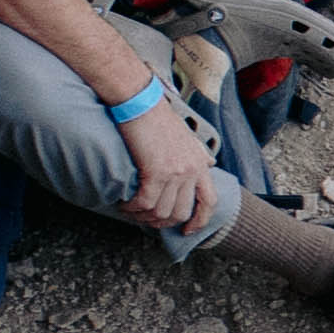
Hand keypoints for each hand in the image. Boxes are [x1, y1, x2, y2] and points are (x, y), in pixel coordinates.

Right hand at [116, 92, 217, 236]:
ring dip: (144, 217)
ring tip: (132, 211)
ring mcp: (175, 172)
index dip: (200, 221)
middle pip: (182, 212)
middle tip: (148, 220)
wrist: (141, 101)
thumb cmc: (158, 116)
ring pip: (161, 212)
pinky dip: (132, 208)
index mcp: (200, 163)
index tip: (187, 231)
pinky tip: (124, 204)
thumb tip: (209, 163)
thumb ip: (197, 153)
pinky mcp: (156, 172)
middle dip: (164, 223)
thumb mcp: (187, 135)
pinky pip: (145, 203)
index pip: (209, 201)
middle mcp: (191, 170)